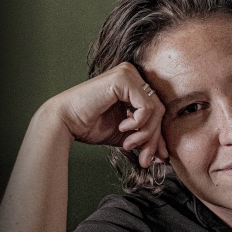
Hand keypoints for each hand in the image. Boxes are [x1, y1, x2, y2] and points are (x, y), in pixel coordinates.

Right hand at [44, 62, 167, 167]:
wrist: (66, 123)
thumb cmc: (92, 126)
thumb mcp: (128, 135)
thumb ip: (147, 139)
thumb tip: (166, 155)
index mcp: (134, 85)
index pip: (158, 112)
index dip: (158, 137)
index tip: (153, 158)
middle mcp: (133, 75)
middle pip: (160, 111)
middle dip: (153, 138)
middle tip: (144, 158)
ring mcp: (128, 73)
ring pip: (156, 110)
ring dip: (146, 133)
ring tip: (128, 144)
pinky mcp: (123, 78)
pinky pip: (147, 106)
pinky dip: (138, 122)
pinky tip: (122, 127)